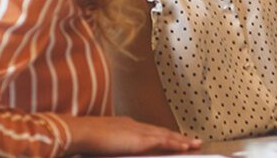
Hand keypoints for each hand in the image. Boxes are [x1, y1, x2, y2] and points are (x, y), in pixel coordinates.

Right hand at [65, 115, 199, 154]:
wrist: (80, 132)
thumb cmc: (83, 139)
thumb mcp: (99, 144)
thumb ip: (109, 146)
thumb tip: (110, 151)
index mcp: (124, 125)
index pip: (148, 131)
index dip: (161, 135)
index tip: (171, 138)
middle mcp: (134, 125)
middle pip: (161, 131)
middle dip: (177, 137)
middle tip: (192, 141)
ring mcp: (139, 131)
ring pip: (167, 135)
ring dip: (182, 140)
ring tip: (196, 144)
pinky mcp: (141, 139)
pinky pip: (165, 141)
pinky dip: (177, 144)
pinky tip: (187, 147)